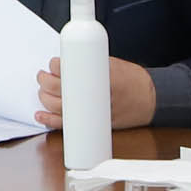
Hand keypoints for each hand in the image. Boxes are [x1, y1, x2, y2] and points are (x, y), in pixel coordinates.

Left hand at [34, 57, 160, 129]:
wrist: (150, 100)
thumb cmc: (133, 81)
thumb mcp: (113, 64)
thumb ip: (90, 64)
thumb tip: (67, 64)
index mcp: (99, 77)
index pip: (67, 69)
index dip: (55, 66)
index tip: (53, 64)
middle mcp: (94, 95)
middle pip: (57, 88)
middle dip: (45, 80)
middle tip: (43, 75)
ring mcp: (91, 113)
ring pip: (56, 106)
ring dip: (44, 98)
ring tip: (43, 92)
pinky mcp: (91, 125)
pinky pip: (65, 126)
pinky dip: (49, 120)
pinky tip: (41, 115)